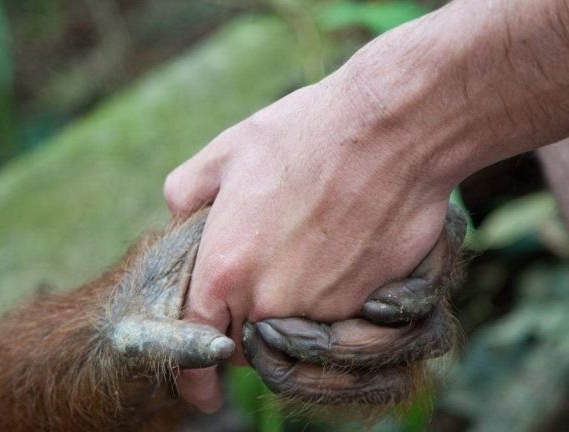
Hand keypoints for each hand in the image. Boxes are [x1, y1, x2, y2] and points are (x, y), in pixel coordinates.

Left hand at [166, 74, 455, 411]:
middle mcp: (271, 301)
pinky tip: (341, 259)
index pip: (197, 344)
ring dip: (294, 317)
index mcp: (225, 268)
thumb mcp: (227, 151)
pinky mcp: (368, 303)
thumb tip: (178, 214)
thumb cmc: (305, 134)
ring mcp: (323, 307)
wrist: (391, 130)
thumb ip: (186, 192)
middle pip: (249, 346)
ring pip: (297, 340)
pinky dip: (335, 305)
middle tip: (258, 287)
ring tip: (304, 262)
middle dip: (245, 330)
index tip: (201, 393)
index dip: (195, 377)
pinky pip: (342, 324)